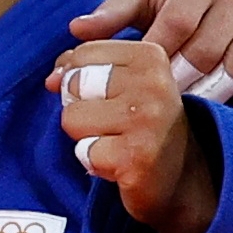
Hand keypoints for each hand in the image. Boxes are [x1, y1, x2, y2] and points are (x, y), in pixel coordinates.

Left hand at [49, 41, 221, 232]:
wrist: (181, 178)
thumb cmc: (143, 126)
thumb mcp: (122, 83)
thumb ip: (83, 68)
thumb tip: (52, 78)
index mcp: (151, 56)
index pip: (82, 54)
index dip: (79, 78)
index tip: (107, 97)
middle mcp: (154, 83)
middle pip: (73, 84)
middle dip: (81, 108)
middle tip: (113, 124)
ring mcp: (147, 120)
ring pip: (71, 118)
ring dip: (86, 137)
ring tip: (116, 142)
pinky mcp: (136, 156)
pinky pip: (84, 151)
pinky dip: (94, 162)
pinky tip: (119, 163)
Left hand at [70, 0, 232, 106]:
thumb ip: (110, 14)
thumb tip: (76, 31)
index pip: (174, 27)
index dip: (152, 60)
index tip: (132, 85)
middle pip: (205, 53)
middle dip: (177, 83)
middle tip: (154, 105)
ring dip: (212, 94)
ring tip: (187, 106)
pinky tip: (232, 100)